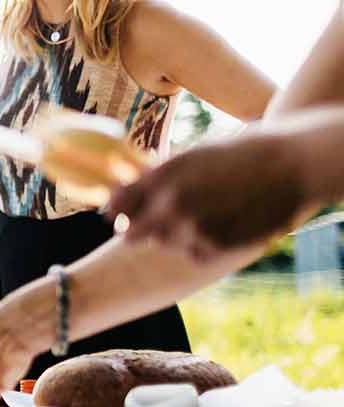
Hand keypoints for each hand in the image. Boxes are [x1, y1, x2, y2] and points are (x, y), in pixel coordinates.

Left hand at [107, 131, 306, 258]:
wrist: (292, 165)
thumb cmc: (240, 153)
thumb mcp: (192, 155)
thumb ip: (158, 175)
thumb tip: (128, 187)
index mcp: (161, 178)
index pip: (116, 205)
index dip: (115, 209)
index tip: (118, 212)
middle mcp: (171, 206)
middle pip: (131, 234)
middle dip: (137, 228)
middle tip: (149, 222)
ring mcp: (193, 230)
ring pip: (164, 244)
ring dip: (172, 235)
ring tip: (201, 214)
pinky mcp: (215, 248)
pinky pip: (192, 253)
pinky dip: (199, 244)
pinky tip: (220, 224)